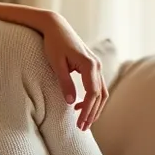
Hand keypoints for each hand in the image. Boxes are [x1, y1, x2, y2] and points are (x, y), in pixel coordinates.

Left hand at [41, 15, 107, 130]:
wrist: (56, 27)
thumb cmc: (53, 44)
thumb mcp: (56, 64)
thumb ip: (65, 83)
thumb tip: (72, 103)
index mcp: (88, 65)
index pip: (92, 93)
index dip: (87, 110)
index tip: (80, 123)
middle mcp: (97, 65)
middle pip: (100, 95)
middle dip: (92, 113)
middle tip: (82, 128)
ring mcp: (97, 65)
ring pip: (101, 92)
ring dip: (94, 108)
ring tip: (84, 122)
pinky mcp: (93, 66)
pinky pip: (97, 86)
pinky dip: (92, 98)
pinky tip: (79, 106)